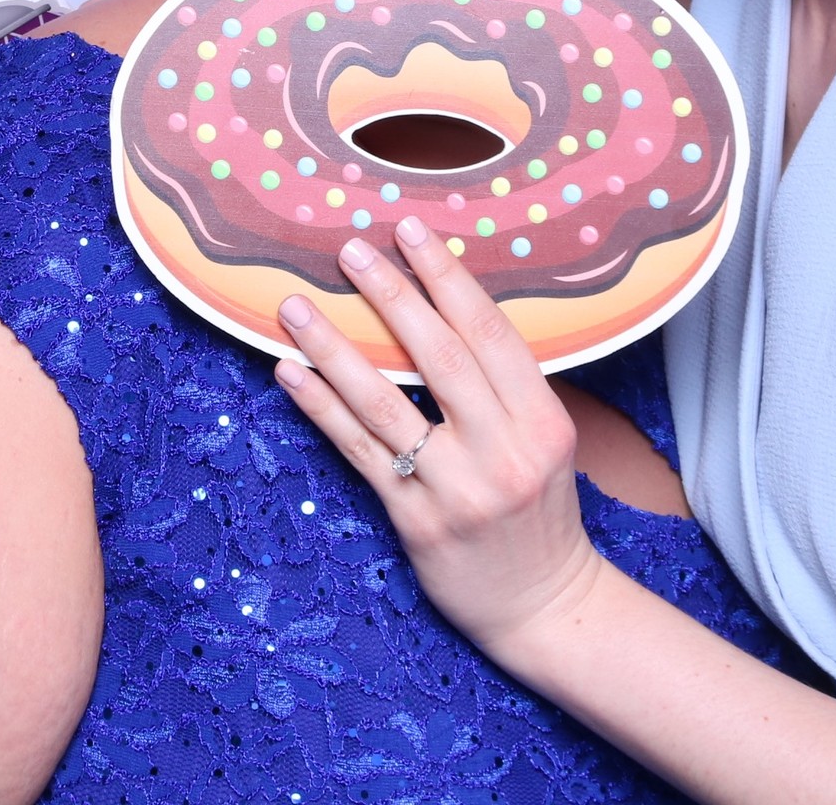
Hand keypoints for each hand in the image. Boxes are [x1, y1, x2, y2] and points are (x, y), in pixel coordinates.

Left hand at [273, 215, 612, 653]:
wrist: (543, 606)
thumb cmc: (539, 512)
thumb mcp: (546, 442)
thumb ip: (506, 386)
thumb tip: (444, 309)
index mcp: (543, 421)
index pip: (490, 333)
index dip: (447, 277)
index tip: (411, 230)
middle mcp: (503, 451)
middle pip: (439, 356)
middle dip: (392, 294)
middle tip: (350, 249)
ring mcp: (456, 488)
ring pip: (384, 401)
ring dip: (333, 347)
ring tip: (295, 306)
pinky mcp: (415, 520)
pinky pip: (359, 451)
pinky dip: (321, 408)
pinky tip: (289, 374)